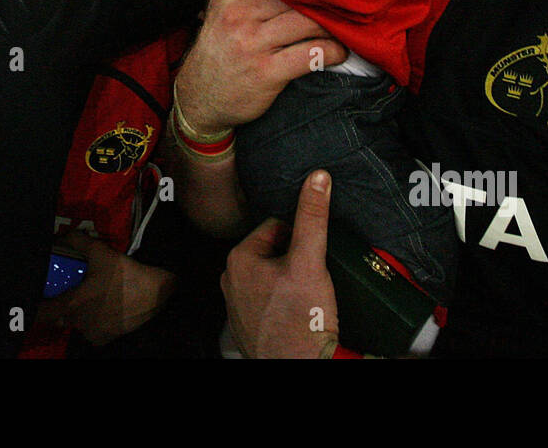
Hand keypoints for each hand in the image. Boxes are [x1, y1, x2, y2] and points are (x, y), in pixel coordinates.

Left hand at [34, 233, 176, 346]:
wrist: (156, 295)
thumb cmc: (125, 274)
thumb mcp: (101, 252)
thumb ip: (77, 241)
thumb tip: (61, 235)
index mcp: (72, 305)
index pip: (41, 315)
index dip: (35, 309)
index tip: (37, 300)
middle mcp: (79, 324)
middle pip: (59, 319)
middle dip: (60, 307)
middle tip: (67, 292)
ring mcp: (92, 334)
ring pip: (76, 325)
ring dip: (78, 315)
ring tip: (90, 299)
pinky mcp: (106, 339)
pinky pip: (92, 332)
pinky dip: (93, 322)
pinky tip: (103, 309)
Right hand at [174, 0, 347, 135]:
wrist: (200, 98)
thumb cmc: (218, 51)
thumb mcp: (219, 11)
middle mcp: (240, 16)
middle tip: (343, 1)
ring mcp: (253, 44)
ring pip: (306, 22)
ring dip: (332, 26)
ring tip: (344, 28)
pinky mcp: (267, 72)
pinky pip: (311, 54)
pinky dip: (332, 52)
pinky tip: (338, 52)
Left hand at [222, 170, 339, 358]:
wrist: (300, 367)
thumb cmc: (300, 321)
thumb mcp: (310, 261)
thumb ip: (312, 217)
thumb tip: (317, 179)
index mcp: (238, 259)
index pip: (276, 227)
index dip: (300, 238)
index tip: (311, 256)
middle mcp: (230, 280)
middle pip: (274, 252)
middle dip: (295, 260)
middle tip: (310, 279)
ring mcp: (237, 305)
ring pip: (273, 277)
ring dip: (290, 281)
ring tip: (306, 298)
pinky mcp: (249, 324)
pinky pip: (269, 301)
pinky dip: (284, 303)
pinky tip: (298, 313)